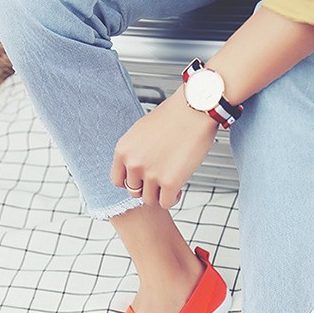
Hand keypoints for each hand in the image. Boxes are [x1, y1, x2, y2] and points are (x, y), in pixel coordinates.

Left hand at [111, 87, 218, 209]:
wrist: (195, 109)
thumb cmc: (173, 116)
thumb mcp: (141, 131)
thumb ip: (134, 152)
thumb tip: (133, 169)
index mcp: (123, 150)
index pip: (117, 180)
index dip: (132, 181)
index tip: (143, 179)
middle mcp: (133, 163)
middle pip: (134, 192)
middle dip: (147, 188)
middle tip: (159, 181)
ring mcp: (151, 174)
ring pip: (150, 200)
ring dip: (160, 194)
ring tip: (170, 184)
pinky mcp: (170, 182)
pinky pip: (166, 203)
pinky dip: (173, 199)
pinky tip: (179, 188)